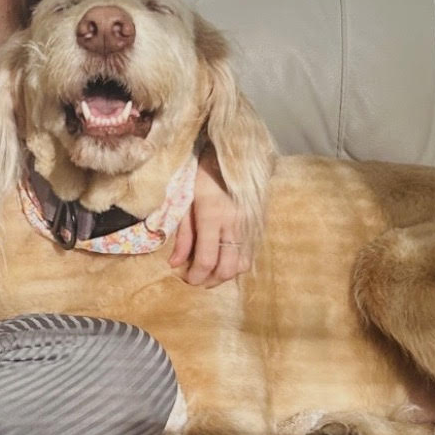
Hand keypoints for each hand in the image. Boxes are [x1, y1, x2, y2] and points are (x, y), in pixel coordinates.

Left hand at [169, 147, 251, 286]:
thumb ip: (183, 235)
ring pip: (243, 265)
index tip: (187, 279)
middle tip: (198, 279)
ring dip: (226, 274)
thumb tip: (175, 264)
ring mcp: (250, 225)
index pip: (207, 260)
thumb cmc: (203, 175)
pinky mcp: (259, 224)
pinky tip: (225, 259)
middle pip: (228, 269)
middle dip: (211, 280)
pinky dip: (238, 263)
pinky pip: (251, 253)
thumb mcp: (186, 201)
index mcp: (212, 217)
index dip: (196, 276)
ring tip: (211, 272)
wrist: (234, 154)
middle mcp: (234, 224)